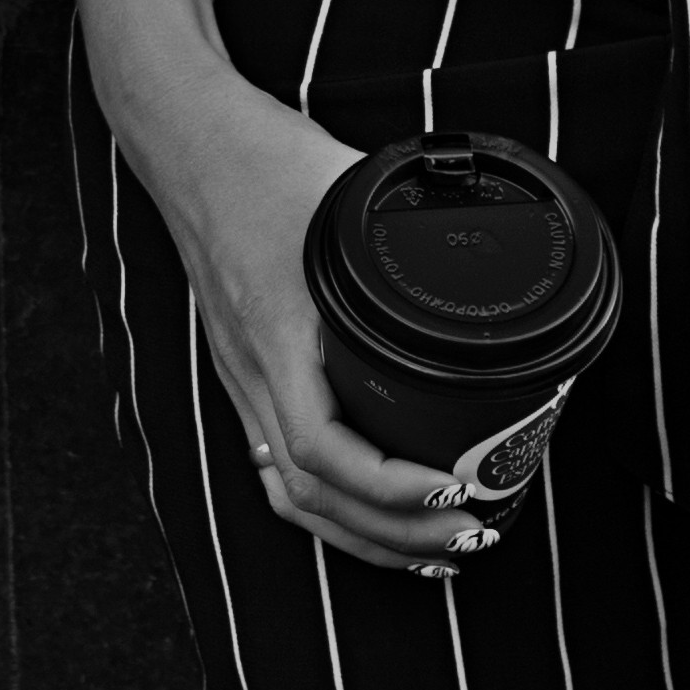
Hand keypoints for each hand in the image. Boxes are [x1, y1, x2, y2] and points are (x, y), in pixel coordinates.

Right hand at [132, 66, 479, 576]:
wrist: (189, 139)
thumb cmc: (268, 159)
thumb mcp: (353, 190)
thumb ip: (418, 224)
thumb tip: (500, 248)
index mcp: (277, 332)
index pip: (323, 449)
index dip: (391, 490)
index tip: (455, 489)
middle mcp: (252, 370)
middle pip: (313, 495)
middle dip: (397, 535)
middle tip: (475, 534)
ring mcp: (241, 377)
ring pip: (291, 494)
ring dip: (365, 537)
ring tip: (437, 550)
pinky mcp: (242, 373)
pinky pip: (278, 467)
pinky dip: (328, 509)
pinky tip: (372, 520)